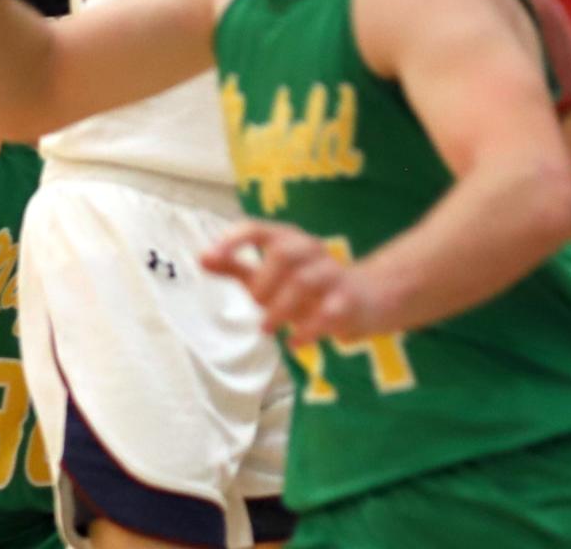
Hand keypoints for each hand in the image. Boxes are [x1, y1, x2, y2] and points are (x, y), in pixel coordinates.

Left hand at [202, 219, 379, 345]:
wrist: (369, 297)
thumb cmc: (309, 286)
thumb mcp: (269, 274)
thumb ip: (235, 265)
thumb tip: (201, 257)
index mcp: (289, 240)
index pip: (259, 228)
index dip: (234, 239)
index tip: (211, 256)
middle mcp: (311, 251)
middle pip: (284, 253)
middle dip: (263, 283)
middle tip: (257, 305)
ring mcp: (333, 274)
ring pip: (304, 281)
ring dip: (279, 309)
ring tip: (267, 328)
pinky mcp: (348, 302)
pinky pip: (327, 312)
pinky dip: (306, 329)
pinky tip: (294, 341)